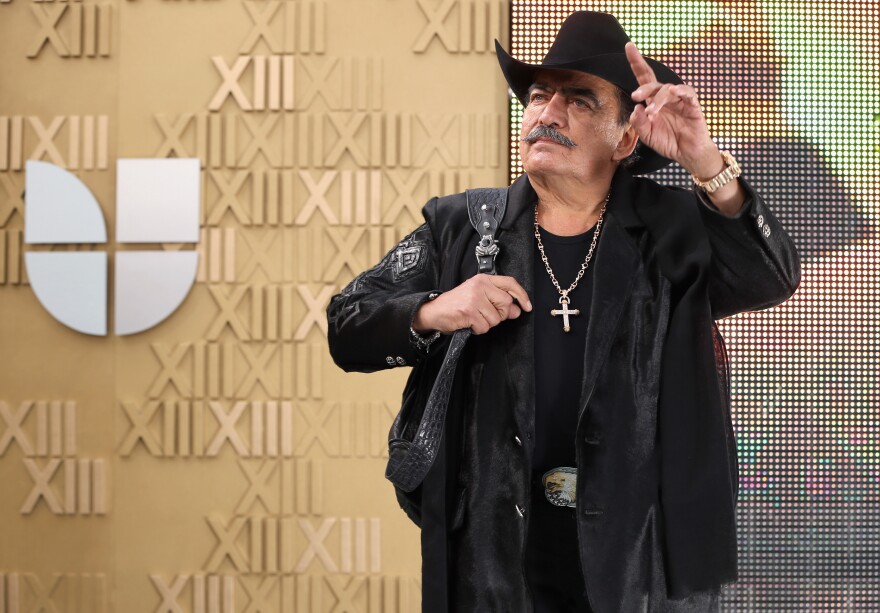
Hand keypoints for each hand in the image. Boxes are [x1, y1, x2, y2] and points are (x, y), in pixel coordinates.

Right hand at [412, 274, 531, 334]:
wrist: (434, 311)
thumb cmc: (456, 304)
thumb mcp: (478, 297)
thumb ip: (498, 301)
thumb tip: (517, 310)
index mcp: (483, 279)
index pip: (510, 283)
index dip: (521, 295)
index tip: (527, 306)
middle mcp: (479, 286)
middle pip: (505, 304)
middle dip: (499, 315)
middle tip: (485, 315)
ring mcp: (474, 298)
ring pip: (496, 318)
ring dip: (486, 324)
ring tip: (474, 318)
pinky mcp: (469, 311)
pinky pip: (484, 326)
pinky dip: (478, 329)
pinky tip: (469, 323)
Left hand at [625, 42, 723, 178]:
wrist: (686, 154)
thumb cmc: (667, 142)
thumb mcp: (647, 136)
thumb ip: (639, 124)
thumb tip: (635, 108)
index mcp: (653, 101)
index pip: (644, 78)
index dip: (637, 62)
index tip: (629, 46)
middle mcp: (666, 97)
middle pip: (654, 83)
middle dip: (644, 87)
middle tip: (636, 96)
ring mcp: (680, 100)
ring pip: (667, 90)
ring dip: (658, 100)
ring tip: (651, 113)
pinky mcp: (693, 105)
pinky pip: (687, 93)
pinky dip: (681, 91)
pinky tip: (674, 92)